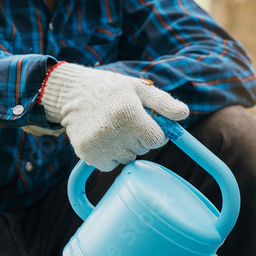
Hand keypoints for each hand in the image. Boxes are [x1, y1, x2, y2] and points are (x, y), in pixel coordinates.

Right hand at [39, 62, 189, 170]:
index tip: (146, 123)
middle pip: (143, 150)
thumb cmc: (111, 89)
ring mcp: (98, 145)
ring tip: (112, 128)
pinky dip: (109, 156)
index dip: (155, 133)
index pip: (156, 140)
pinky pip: (110, 166)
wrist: (71, 93)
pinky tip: (102, 138)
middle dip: (139, 138)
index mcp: (128, 114)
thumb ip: (164, 102)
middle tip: (125, 122)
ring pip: (127, 159)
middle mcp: (112, 131)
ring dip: (124, 148)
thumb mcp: (139, 89)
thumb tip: (184, 114)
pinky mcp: (87, 154)